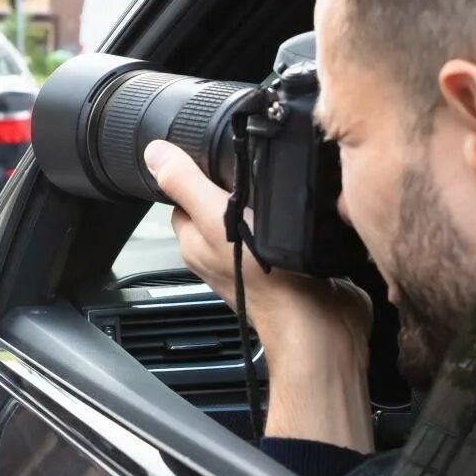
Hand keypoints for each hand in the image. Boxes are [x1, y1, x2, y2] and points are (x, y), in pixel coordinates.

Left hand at [145, 140, 372, 451]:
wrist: (321, 323)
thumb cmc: (268, 281)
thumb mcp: (216, 219)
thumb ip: (186, 184)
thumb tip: (153, 153)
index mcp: (195, 242)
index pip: (181, 196)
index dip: (193, 171)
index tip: (213, 152)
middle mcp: (220, 253)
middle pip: (219, 202)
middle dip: (235, 182)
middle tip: (254, 168)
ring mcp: (254, 260)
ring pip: (252, 216)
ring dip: (265, 201)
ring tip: (277, 189)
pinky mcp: (287, 264)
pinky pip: (282, 232)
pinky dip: (290, 219)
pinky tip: (299, 212)